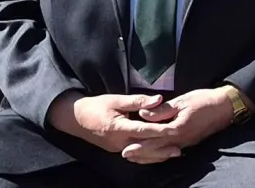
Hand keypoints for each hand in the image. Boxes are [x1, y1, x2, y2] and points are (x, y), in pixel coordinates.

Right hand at [46, 91, 175, 154]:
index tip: (174, 130)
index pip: (143, 131)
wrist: (76, 119)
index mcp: (118, 128)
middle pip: (144, 147)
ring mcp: (117, 148)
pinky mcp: (116, 149)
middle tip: (179, 150)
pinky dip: (147, 155)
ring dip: (156, 154)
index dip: (160, 131)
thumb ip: (138, 101)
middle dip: (162, 149)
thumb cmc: (96, 106)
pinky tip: (158, 154)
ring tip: (173, 153)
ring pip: (140, 154)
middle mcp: (118, 142)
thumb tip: (158, 99)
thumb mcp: (116, 99)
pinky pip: (134, 154)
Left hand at [132, 87, 236, 148]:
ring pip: (164, 152)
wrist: (225, 107)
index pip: (154, 138)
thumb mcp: (182, 101)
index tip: (125, 147)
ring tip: (136, 157)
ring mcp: (186, 142)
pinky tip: (155, 153)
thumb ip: (163, 110)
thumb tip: (144, 114)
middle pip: (157, 149)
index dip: (139, 143)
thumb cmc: (204, 100)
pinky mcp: (189, 141)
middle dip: (141, 153)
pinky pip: (171, 150)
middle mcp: (181, 139)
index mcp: (178, 128)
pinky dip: (160, 153)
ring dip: (149, 155)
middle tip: (125, 155)